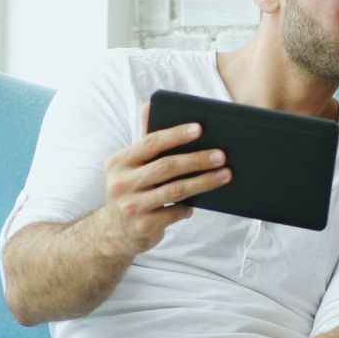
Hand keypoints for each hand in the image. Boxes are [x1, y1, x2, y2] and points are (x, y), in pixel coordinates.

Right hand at [97, 105, 230, 257]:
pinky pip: (175, 212)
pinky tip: (198, 202)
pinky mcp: (143, 225)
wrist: (114, 233)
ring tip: (225, 175)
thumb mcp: (131, 166)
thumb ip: (144, 140)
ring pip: (175, 190)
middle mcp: (121, 183)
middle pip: (166, 167)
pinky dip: (188, 206)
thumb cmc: (131, 191)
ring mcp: (131, 206)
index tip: (200, 128)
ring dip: (204, 182)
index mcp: (119, 162)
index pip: (150, 143)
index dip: (176, 134)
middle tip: (221, 155)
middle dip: (197, 159)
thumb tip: (149, 104)